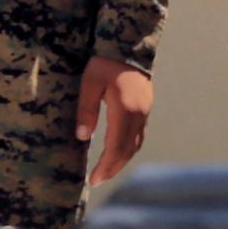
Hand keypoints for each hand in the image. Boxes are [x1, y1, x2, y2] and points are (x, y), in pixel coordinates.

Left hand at [78, 57, 153, 185]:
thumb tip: (82, 137)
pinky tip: (117, 153)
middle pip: (127, 151)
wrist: (128, 47)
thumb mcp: (89, 83)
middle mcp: (138, 116)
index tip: (93, 179)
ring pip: (135, 146)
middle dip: (112, 168)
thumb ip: (86, 110)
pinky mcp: (145, 110)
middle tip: (97, 181)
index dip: (105, 166)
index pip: (116, 147)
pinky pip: (138, 136)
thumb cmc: (105, 63)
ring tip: (106, 171)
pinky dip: (127, 150)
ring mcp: (144, 114)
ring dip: (121, 161)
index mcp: (125, 111)